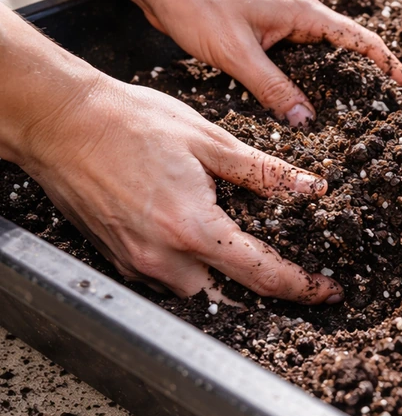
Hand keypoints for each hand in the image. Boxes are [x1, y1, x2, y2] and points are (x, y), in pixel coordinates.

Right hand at [17, 68, 341, 302]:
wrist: (59, 122)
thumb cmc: (130, 123)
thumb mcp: (209, 140)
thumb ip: (264, 172)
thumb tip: (311, 188)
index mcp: (193, 228)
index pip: (261, 275)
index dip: (301, 287)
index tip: (327, 292)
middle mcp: (162, 257)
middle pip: (229, 293)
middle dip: (262, 288)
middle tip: (293, 273)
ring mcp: (135, 263)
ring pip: (195, 289)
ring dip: (222, 276)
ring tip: (245, 249)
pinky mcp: (117, 259)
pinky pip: (164, 277)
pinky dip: (189, 265)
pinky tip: (198, 237)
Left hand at [142, 0, 401, 126]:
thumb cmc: (196, 2)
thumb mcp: (238, 54)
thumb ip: (274, 89)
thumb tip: (308, 121)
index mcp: (303, 12)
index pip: (359, 38)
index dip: (386, 62)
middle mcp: (297, 14)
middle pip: (342, 49)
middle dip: (361, 76)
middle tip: (375, 110)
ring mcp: (278, 22)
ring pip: (313, 56)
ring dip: (325, 81)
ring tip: (339, 114)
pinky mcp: (259, 30)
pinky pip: (289, 58)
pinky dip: (296, 79)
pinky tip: (291, 102)